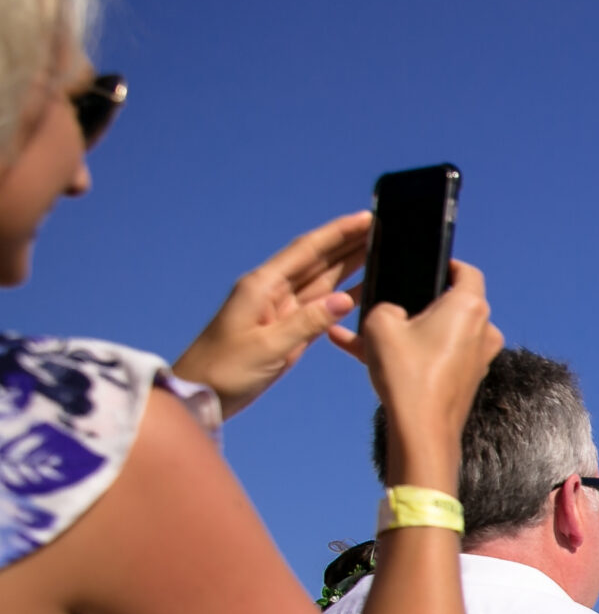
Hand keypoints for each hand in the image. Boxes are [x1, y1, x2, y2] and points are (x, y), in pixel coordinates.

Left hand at [170, 212, 371, 417]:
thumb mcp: (268, 347)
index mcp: (263, 286)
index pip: (307, 251)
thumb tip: (345, 300)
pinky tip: (362, 288)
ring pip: (321, 280)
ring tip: (380, 250)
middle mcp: (273, 291)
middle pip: (317, 260)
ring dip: (349, 264)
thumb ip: (307, 323)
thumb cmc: (225, 371)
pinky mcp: (286, 329)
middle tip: (383, 228)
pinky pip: (319, 306)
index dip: (338, 233)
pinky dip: (341, 296)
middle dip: (348, 242)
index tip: (366, 217)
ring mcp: (280, 310)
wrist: (201, 395)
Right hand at [349, 259, 500, 493]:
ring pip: (438, 333)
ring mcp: (478, 357)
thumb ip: (386, 305)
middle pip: (451, 304)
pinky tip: (364, 353)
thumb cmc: (407, 373)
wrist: (421, 431)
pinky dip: (409, 353)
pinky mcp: (467, 379)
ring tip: (362, 334)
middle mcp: (483, 330)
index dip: (445, 264)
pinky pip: (435, 357)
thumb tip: (394, 311)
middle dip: (418, 303)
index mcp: (470, 306)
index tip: (424, 266)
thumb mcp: (380, 323)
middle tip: (388, 303)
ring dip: (405, 332)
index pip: (466, 271)